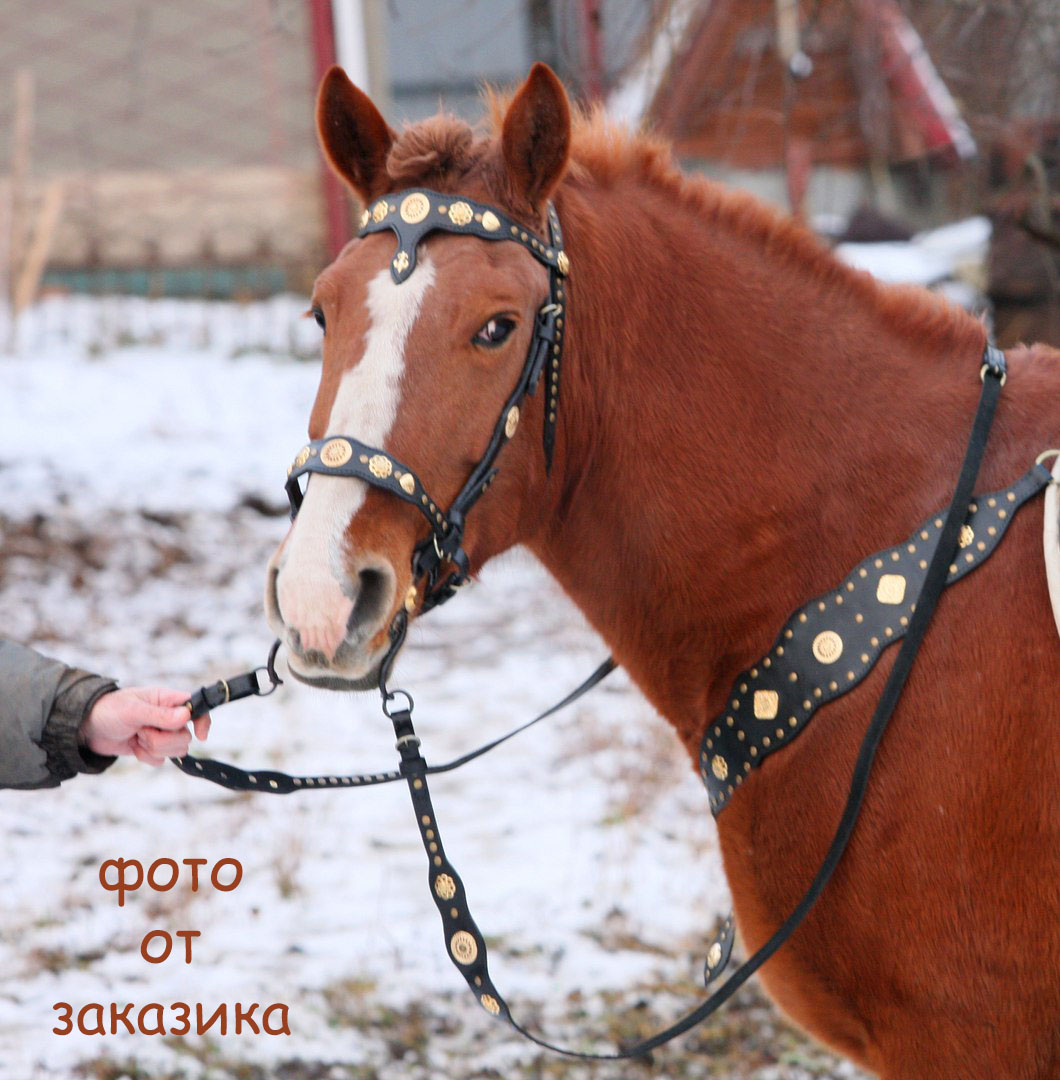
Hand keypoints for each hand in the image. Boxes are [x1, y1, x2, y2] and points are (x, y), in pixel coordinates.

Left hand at [79, 688, 210, 766]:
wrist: (85, 728)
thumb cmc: (107, 710)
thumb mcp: (132, 710)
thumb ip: (159, 715)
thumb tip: (186, 716)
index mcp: (167, 700)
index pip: (196, 708)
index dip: (202, 721)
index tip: (200, 735)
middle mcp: (168, 717)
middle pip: (185, 736)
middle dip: (163, 740)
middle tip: (142, 732)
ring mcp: (160, 733)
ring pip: (175, 750)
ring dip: (154, 749)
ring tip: (137, 738)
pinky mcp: (150, 748)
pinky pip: (160, 760)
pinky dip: (147, 757)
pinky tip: (133, 747)